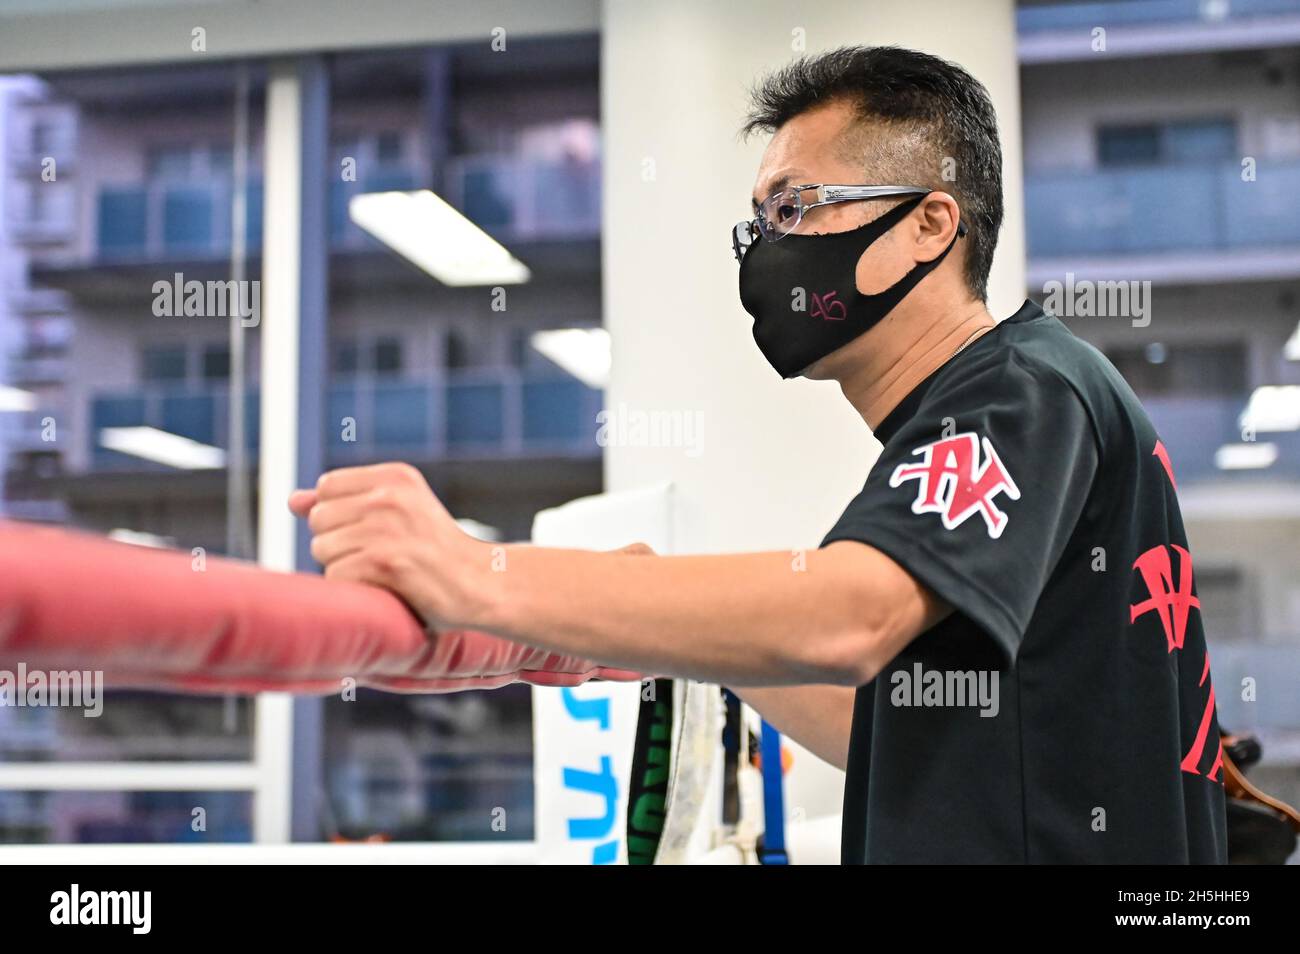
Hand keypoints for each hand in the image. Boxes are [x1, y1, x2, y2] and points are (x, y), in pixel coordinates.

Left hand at [289, 462, 487, 628]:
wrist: (483, 585)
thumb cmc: (436, 552)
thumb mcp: (399, 511)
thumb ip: (345, 501)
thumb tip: (292, 500)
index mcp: (396, 476)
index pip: (327, 487)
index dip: (339, 515)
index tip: (372, 532)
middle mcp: (390, 495)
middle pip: (319, 519)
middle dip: (339, 542)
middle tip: (382, 555)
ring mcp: (387, 529)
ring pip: (322, 550)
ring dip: (345, 568)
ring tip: (384, 571)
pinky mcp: (385, 563)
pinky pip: (335, 576)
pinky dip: (354, 590)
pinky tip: (385, 588)